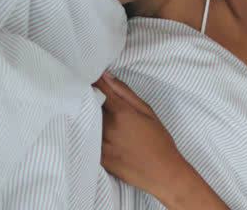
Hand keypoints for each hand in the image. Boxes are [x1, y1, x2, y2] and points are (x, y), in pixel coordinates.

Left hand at [94, 72, 186, 199]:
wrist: (161, 172)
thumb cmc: (159, 140)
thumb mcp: (148, 111)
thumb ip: (126, 93)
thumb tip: (107, 76)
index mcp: (121, 113)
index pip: (98, 89)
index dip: (93, 80)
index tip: (89, 73)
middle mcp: (107, 128)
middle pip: (87, 104)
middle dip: (87, 95)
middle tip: (88, 90)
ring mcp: (100, 144)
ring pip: (84, 121)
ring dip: (85, 113)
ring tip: (89, 110)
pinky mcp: (96, 157)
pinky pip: (86, 138)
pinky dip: (86, 131)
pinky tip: (92, 129)